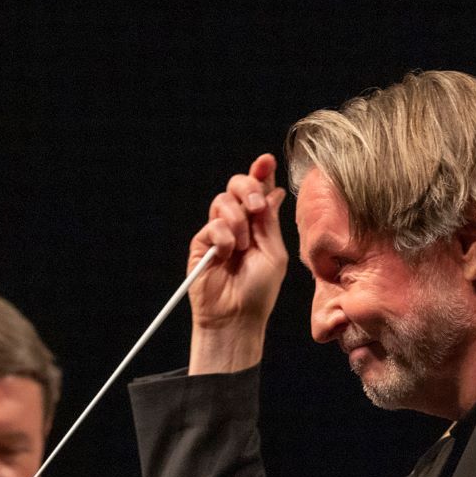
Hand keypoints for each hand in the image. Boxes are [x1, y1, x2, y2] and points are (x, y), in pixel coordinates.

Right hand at [187, 154, 287, 373]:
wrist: (237, 316)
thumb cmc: (259, 290)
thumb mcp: (274, 252)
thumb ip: (269, 222)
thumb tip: (274, 191)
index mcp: (259, 224)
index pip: (258, 191)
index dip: (261, 173)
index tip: (267, 160)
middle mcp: (238, 224)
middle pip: (236, 187)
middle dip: (247, 188)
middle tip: (256, 206)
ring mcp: (218, 232)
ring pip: (222, 202)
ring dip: (237, 220)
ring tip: (242, 245)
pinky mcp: (201, 243)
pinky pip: (212, 225)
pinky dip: (224, 236)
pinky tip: (228, 253)